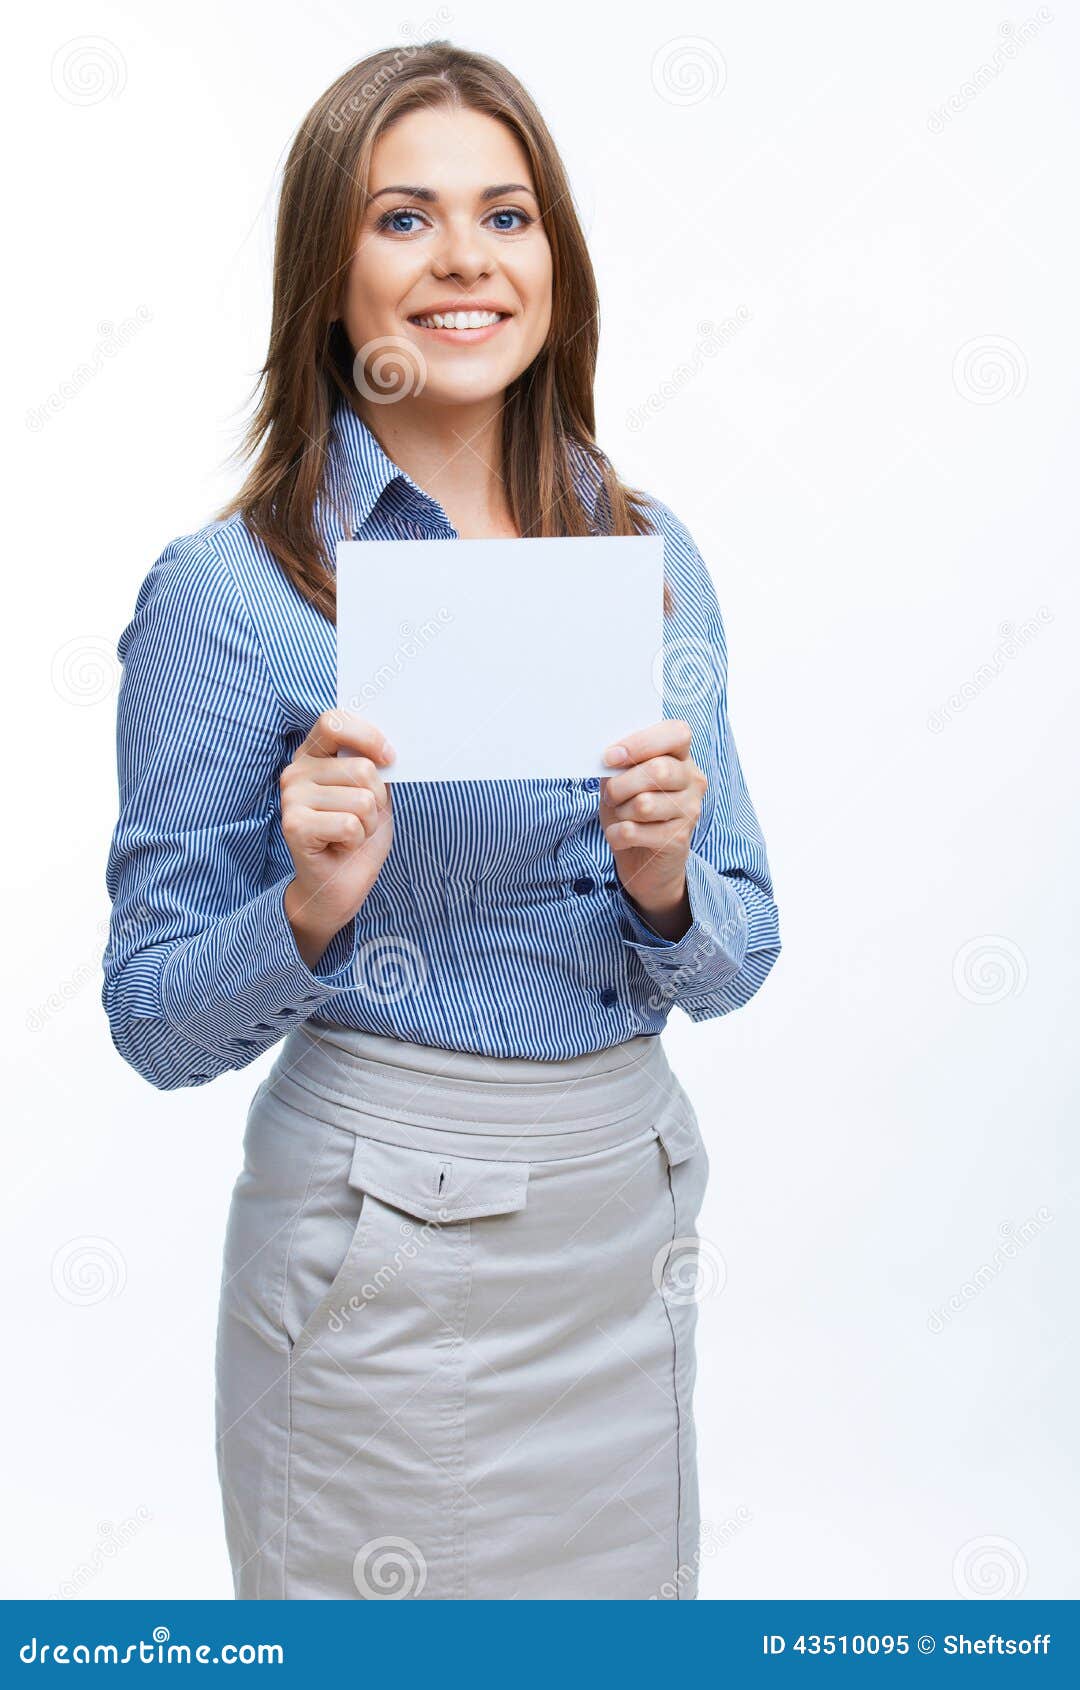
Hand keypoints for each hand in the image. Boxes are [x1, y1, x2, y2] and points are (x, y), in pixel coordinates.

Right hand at [280, 710, 395, 968]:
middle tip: (359, 819)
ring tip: (348, 835)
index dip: (367, 736)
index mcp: (312, 755)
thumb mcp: (373, 794)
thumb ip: (374, 767)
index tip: (390, 758)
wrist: (337, 887)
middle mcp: (295, 772)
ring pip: (361, 799)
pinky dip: (356, 841)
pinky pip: (350, 824)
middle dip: (376, 800)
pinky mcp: (294, 826)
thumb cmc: (357, 836)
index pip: (334, 721)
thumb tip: (390, 750)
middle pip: (361, 768)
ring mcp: (290, 799)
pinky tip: (339, 847)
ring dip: (367, 824)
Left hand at [599, 719, 706, 940]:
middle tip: (610, 796)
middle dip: (621, 785)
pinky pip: (634, 831)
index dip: (642, 742)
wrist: (645, 863)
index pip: (677, 733)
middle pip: (657, 770)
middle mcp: (693, 781)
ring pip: (644, 803)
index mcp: (681, 757)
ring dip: (619, 811)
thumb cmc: (632, 814)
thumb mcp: (623, 782)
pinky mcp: (679, 839)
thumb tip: (609, 755)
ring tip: (620, 816)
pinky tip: (621, 837)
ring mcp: (690, 811)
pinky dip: (617, 834)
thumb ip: (620, 764)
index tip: (611, 757)